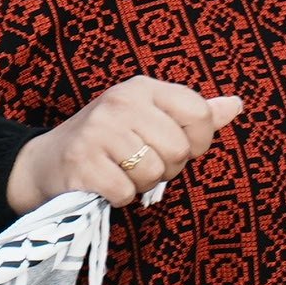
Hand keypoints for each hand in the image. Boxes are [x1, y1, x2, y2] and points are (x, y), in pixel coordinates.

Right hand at [6, 75, 240, 214]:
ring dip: (140, 184)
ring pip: (153, 173)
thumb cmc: (110, 141)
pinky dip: (118, 197)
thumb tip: (237, 105)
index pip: (199, 114)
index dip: (196, 142)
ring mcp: (98, 131)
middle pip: (178, 150)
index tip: (174, 147)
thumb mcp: (150, 118)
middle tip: (138, 163)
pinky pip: (126, 192)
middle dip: (165, 168)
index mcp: (142, 88)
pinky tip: (103, 183)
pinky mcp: (82, 162)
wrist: (48, 161)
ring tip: (119, 171)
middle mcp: (120, 101)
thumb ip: (194, 114)